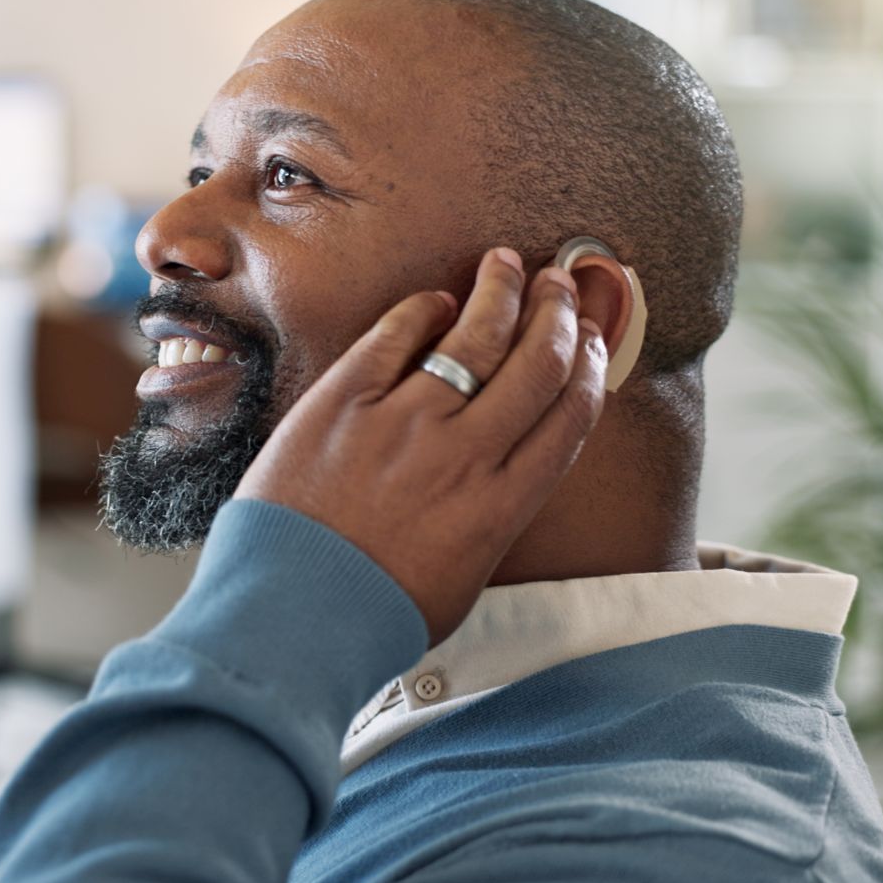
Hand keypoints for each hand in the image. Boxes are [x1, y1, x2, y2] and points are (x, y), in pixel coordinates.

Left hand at [236, 248, 605, 644]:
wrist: (291, 616)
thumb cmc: (371, 614)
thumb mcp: (463, 582)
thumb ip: (491, 522)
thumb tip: (501, 486)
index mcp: (503, 503)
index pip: (570, 414)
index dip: (588, 365)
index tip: (591, 338)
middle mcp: (466, 453)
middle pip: (536, 362)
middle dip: (557, 313)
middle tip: (559, 282)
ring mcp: (405, 420)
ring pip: (476, 335)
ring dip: (502, 291)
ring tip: (508, 265)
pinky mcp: (345, 399)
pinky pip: (396, 334)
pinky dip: (423, 309)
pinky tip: (435, 300)